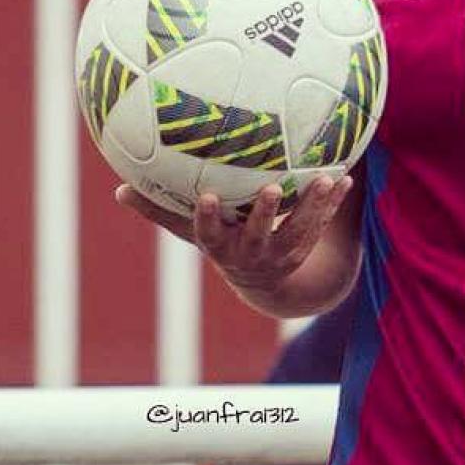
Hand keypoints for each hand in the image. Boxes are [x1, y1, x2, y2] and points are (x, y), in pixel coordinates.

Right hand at [115, 175, 352, 291]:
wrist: (266, 286)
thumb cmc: (220, 245)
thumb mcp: (189, 233)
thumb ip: (160, 211)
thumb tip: (118, 190)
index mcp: (221, 247)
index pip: (209, 234)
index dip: (208, 218)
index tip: (207, 197)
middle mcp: (251, 253)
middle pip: (259, 235)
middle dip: (264, 214)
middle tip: (270, 189)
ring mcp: (281, 254)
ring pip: (298, 231)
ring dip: (312, 207)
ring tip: (324, 180)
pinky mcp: (305, 248)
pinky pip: (321, 224)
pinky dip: (334, 204)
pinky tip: (345, 178)